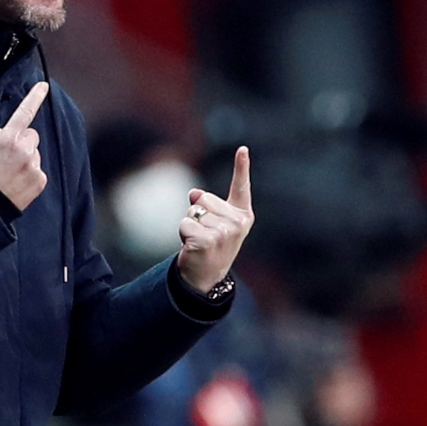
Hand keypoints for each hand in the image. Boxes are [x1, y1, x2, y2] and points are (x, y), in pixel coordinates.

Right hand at [0, 82, 49, 210]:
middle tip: (8, 156)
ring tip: (9, 173)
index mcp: (7, 138)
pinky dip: (29, 174)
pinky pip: (38, 169)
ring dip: (26, 159)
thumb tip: (9, 134)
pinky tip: (16, 182)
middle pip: (32, 135)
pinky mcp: (40, 180)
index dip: (34, 97)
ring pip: (34, 153)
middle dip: (23, 142)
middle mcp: (23, 150)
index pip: (24, 112)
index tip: (44, 86)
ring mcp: (33, 165)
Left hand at [176, 146, 253, 293]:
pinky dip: (183, 234)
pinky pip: (185, 223)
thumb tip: (194, 193)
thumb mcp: (212, 222)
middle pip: (204, 198)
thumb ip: (206, 204)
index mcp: (242, 215)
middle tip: (205, 233)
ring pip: (193, 211)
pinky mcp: (207, 240)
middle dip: (198, 212)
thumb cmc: (210, 244)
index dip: (241, 167)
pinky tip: (193, 247)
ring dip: (190, 225)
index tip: (242, 149)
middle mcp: (238, 223)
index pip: (241, 187)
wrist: (205, 276)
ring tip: (200, 241)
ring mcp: (224, 233)